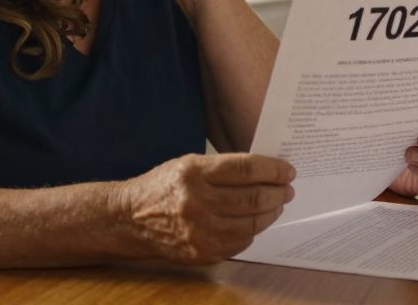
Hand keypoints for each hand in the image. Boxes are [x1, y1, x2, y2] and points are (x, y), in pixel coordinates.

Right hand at [117, 153, 294, 265]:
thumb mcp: (189, 164)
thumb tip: (265, 172)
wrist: (130, 219)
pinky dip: (253, 231)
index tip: (287, 170)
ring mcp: (199, 232)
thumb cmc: (164, 187)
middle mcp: (196, 203)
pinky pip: (239, 242)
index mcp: (193, 173)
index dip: (272, 169)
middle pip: (252, 198)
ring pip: (251, 224)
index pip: (246, 169)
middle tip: (287, 188)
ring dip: (271, 213)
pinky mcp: (201, 253)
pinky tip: (256, 221)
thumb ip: (224, 167)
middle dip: (277, 192)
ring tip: (277, 204)